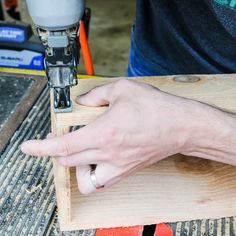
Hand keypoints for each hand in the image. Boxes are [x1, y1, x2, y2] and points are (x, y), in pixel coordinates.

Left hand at [21, 79, 214, 193]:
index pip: (64, 145)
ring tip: (81, 153)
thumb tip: (82, 102)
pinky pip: (101, 182)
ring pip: (84, 180)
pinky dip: (92, 174)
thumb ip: (97, 94)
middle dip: (58, 149)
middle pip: (69, 161)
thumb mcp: (123, 89)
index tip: (29, 147)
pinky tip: (98, 159)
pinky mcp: (126, 171)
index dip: (41, 147)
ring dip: (75, 167)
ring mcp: (118, 166)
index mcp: (104, 133)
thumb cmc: (156, 108)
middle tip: (63, 136)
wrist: (180, 126)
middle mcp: (109, 154)